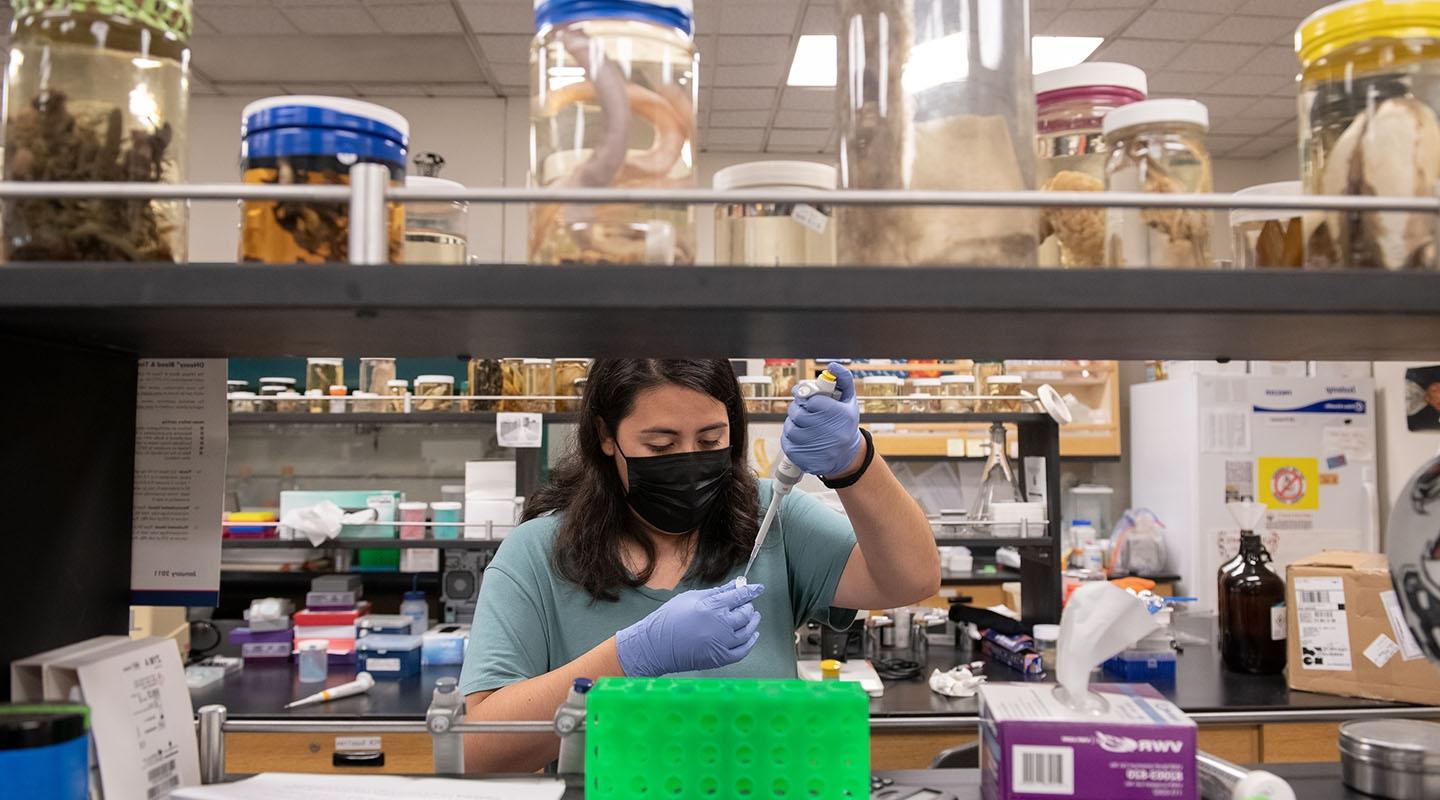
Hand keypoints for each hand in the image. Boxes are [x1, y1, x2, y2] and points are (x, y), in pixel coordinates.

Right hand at [616, 580, 763, 676]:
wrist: (655, 646)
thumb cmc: (669, 619)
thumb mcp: (691, 598)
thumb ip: (716, 592)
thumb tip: (734, 585)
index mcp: (712, 607)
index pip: (740, 596)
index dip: (751, 590)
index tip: (758, 588)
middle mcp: (720, 625)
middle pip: (745, 614)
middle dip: (749, 606)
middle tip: (747, 603)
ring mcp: (721, 644)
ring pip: (747, 632)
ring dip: (753, 623)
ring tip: (753, 617)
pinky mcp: (719, 658)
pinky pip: (742, 651)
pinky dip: (750, 642)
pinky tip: (751, 636)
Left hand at [782, 361, 863, 476]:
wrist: (847, 455)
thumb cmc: (846, 424)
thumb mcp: (849, 400)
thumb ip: (843, 379)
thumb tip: (832, 366)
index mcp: (840, 415)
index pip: (812, 400)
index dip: (808, 398)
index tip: (811, 400)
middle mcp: (829, 433)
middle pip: (797, 413)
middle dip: (798, 409)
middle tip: (806, 411)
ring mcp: (815, 447)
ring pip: (790, 427)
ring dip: (793, 423)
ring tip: (805, 425)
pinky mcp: (804, 458)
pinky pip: (786, 441)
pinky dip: (790, 437)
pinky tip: (802, 437)